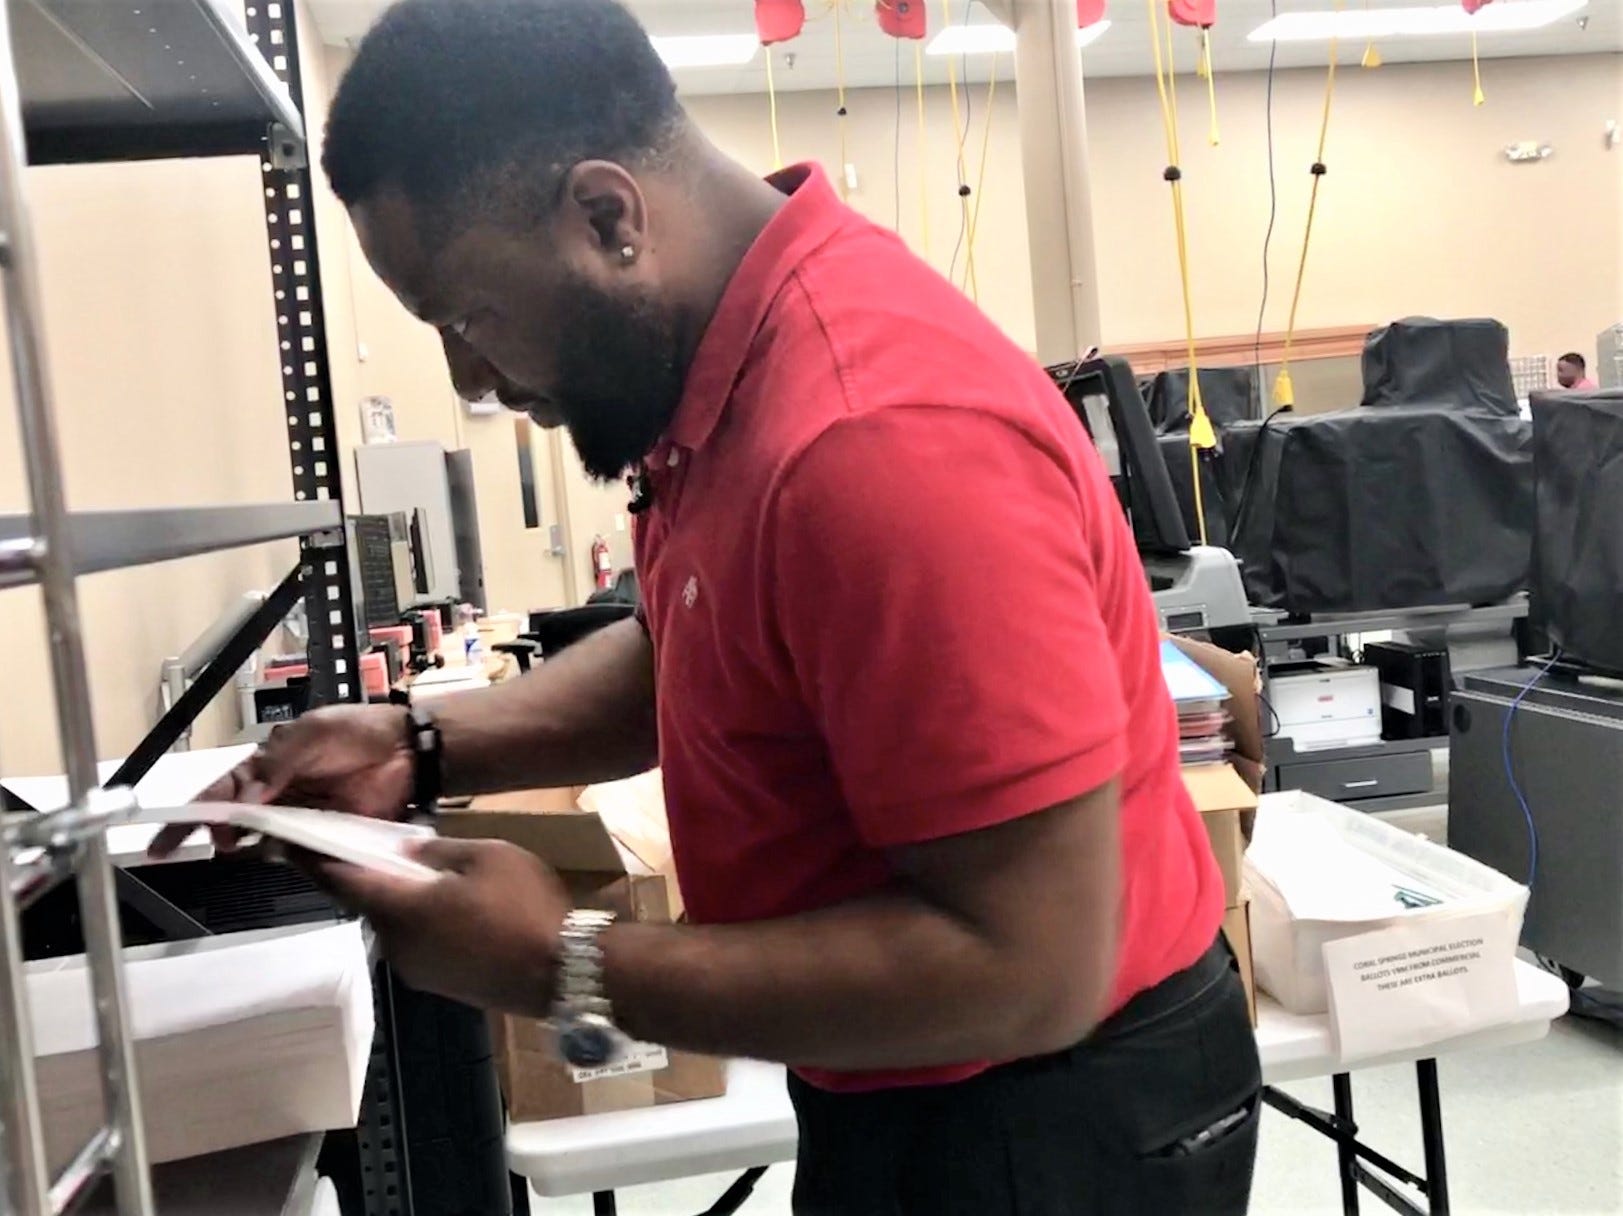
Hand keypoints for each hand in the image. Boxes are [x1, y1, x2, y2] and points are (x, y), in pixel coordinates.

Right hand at [148, 704, 413, 858]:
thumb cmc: (359, 732)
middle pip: (234, 821)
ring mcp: (300, 818)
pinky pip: (298, 851)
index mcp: (266, 766)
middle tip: (219, 843)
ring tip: (243, 850)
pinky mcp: (325, 836)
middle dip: (218, 834)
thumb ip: (279, 763)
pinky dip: (286, 856)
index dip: (192, 814)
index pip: (220, 791)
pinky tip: (281, 856)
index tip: (166, 839)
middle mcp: (276, 794)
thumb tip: (248, 796)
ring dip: (251, 848)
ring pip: (262, 840)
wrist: (408, 749)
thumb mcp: (314, 733)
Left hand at [303, 837, 569, 1016]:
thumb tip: (408, 854)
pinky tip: (459, 909)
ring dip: (407, 902)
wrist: (563, 972)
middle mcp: (397, 945)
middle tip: (389, 848)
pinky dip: (427, 922)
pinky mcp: (442, 985)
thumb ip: (438, 852)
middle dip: (373, 877)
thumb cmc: (522, 906)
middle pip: (371, 904)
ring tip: (438, 878)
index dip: (311, 860)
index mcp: (400, 909)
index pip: (340, 881)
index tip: (287, 843)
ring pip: (399, 925)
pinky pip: (422, 944)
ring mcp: (419, 971)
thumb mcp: (486, 856)